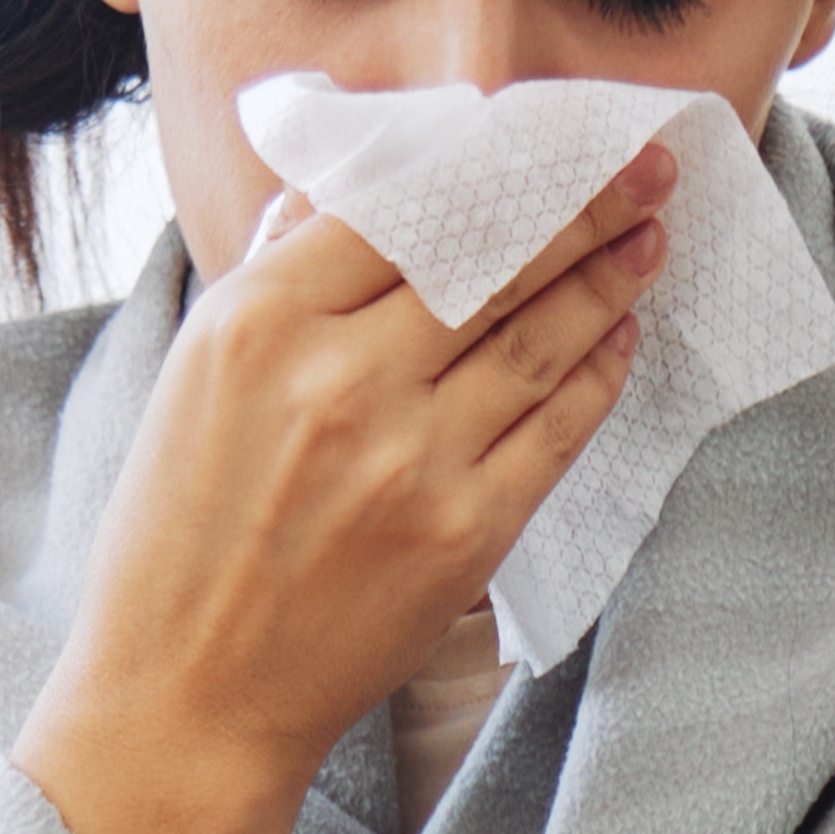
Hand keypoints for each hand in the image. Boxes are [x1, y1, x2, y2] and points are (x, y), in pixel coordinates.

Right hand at [17, 148, 673, 833]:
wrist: (191, 692)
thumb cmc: (182, 531)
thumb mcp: (194, 375)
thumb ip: (275, 269)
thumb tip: (350, 179)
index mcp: (259, 322)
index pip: (402, 208)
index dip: (492, 168)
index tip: (549, 140)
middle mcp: (340, 379)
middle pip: (489, 262)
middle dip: (583, 205)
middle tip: (648, 165)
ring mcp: (410, 458)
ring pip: (537, 338)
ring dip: (608, 278)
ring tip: (651, 236)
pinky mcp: (464, 533)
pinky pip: (556, 430)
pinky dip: (597, 374)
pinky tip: (622, 334)